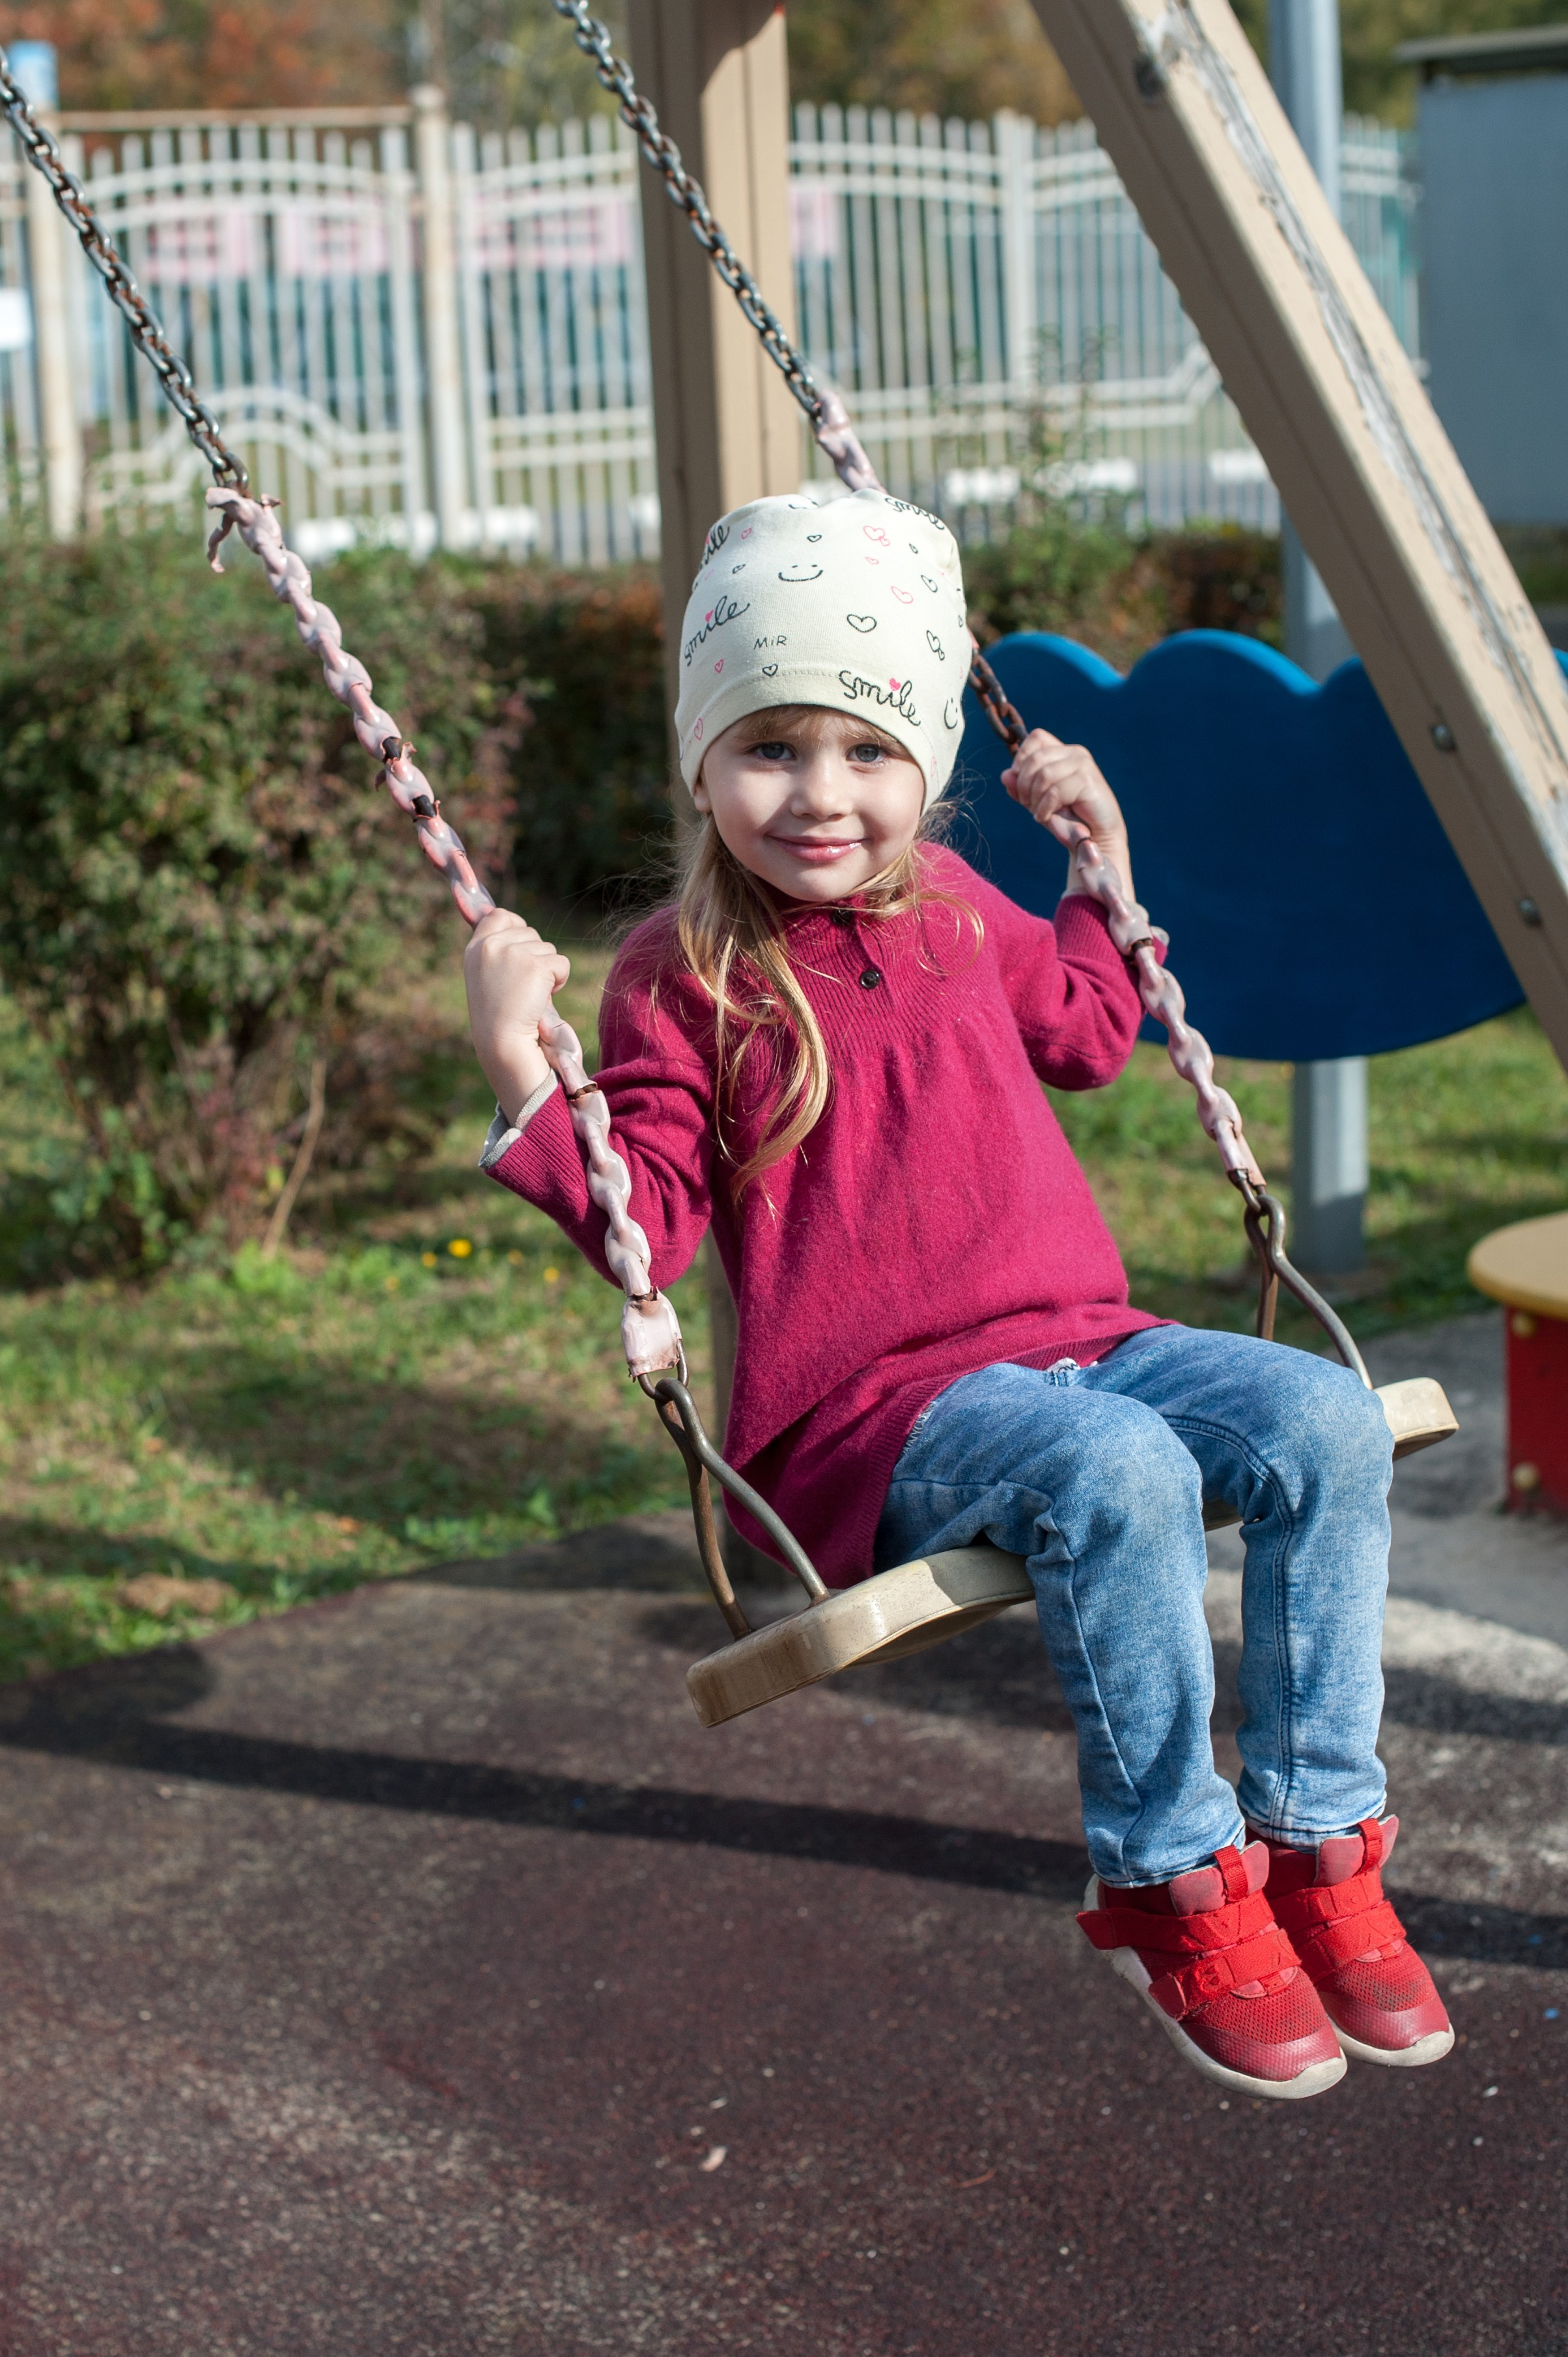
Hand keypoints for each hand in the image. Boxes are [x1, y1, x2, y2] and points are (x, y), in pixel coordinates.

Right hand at [463, 908, 569, 1122]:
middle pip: (529, 932)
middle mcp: (490, 945)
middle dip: (534, 956)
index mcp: (475, 949)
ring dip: (547, 972)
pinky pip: (561, 963)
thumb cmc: (499, 1018)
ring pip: (548, 948)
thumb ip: (498, 952)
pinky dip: (559, 981)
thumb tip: (516, 924)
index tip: (521, 952)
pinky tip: (542, 1000)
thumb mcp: (487, 977)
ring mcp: (512, 953)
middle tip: (521, 988)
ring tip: (529, 996)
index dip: (516, 928)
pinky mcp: (535, 965)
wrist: (503, 1045)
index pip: (499, 915)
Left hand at [1001, 729, 1133, 901]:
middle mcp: (1075, 753)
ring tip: (1039, 812)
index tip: (1019, 782)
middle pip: (1035, 758)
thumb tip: (1005, 775)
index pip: (1036, 737)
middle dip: (1024, 784)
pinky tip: (1046, 818)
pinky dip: (1045, 809)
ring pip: (1044, 774)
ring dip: (1035, 799)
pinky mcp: (1088, 781)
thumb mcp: (1037, 801)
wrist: (1096, 837)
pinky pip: (1055, 792)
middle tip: (1027, 803)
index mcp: (1063, 752)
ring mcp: (1083, 765)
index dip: (1021, 758)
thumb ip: (1020, 788)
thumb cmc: (1067, 818)